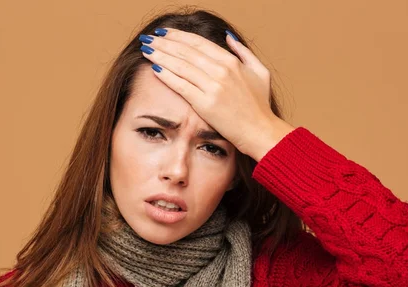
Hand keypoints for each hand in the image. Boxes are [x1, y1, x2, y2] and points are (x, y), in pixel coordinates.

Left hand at [139, 27, 293, 159]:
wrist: (261, 132)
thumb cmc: (260, 106)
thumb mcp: (260, 73)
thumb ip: (244, 52)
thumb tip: (229, 37)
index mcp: (232, 62)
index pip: (199, 43)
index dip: (179, 36)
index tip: (165, 33)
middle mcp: (221, 71)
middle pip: (186, 52)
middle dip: (164, 43)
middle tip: (148, 38)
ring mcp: (213, 87)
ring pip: (181, 66)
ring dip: (161, 55)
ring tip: (146, 49)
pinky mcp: (205, 104)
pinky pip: (181, 85)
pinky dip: (166, 75)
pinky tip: (154, 68)